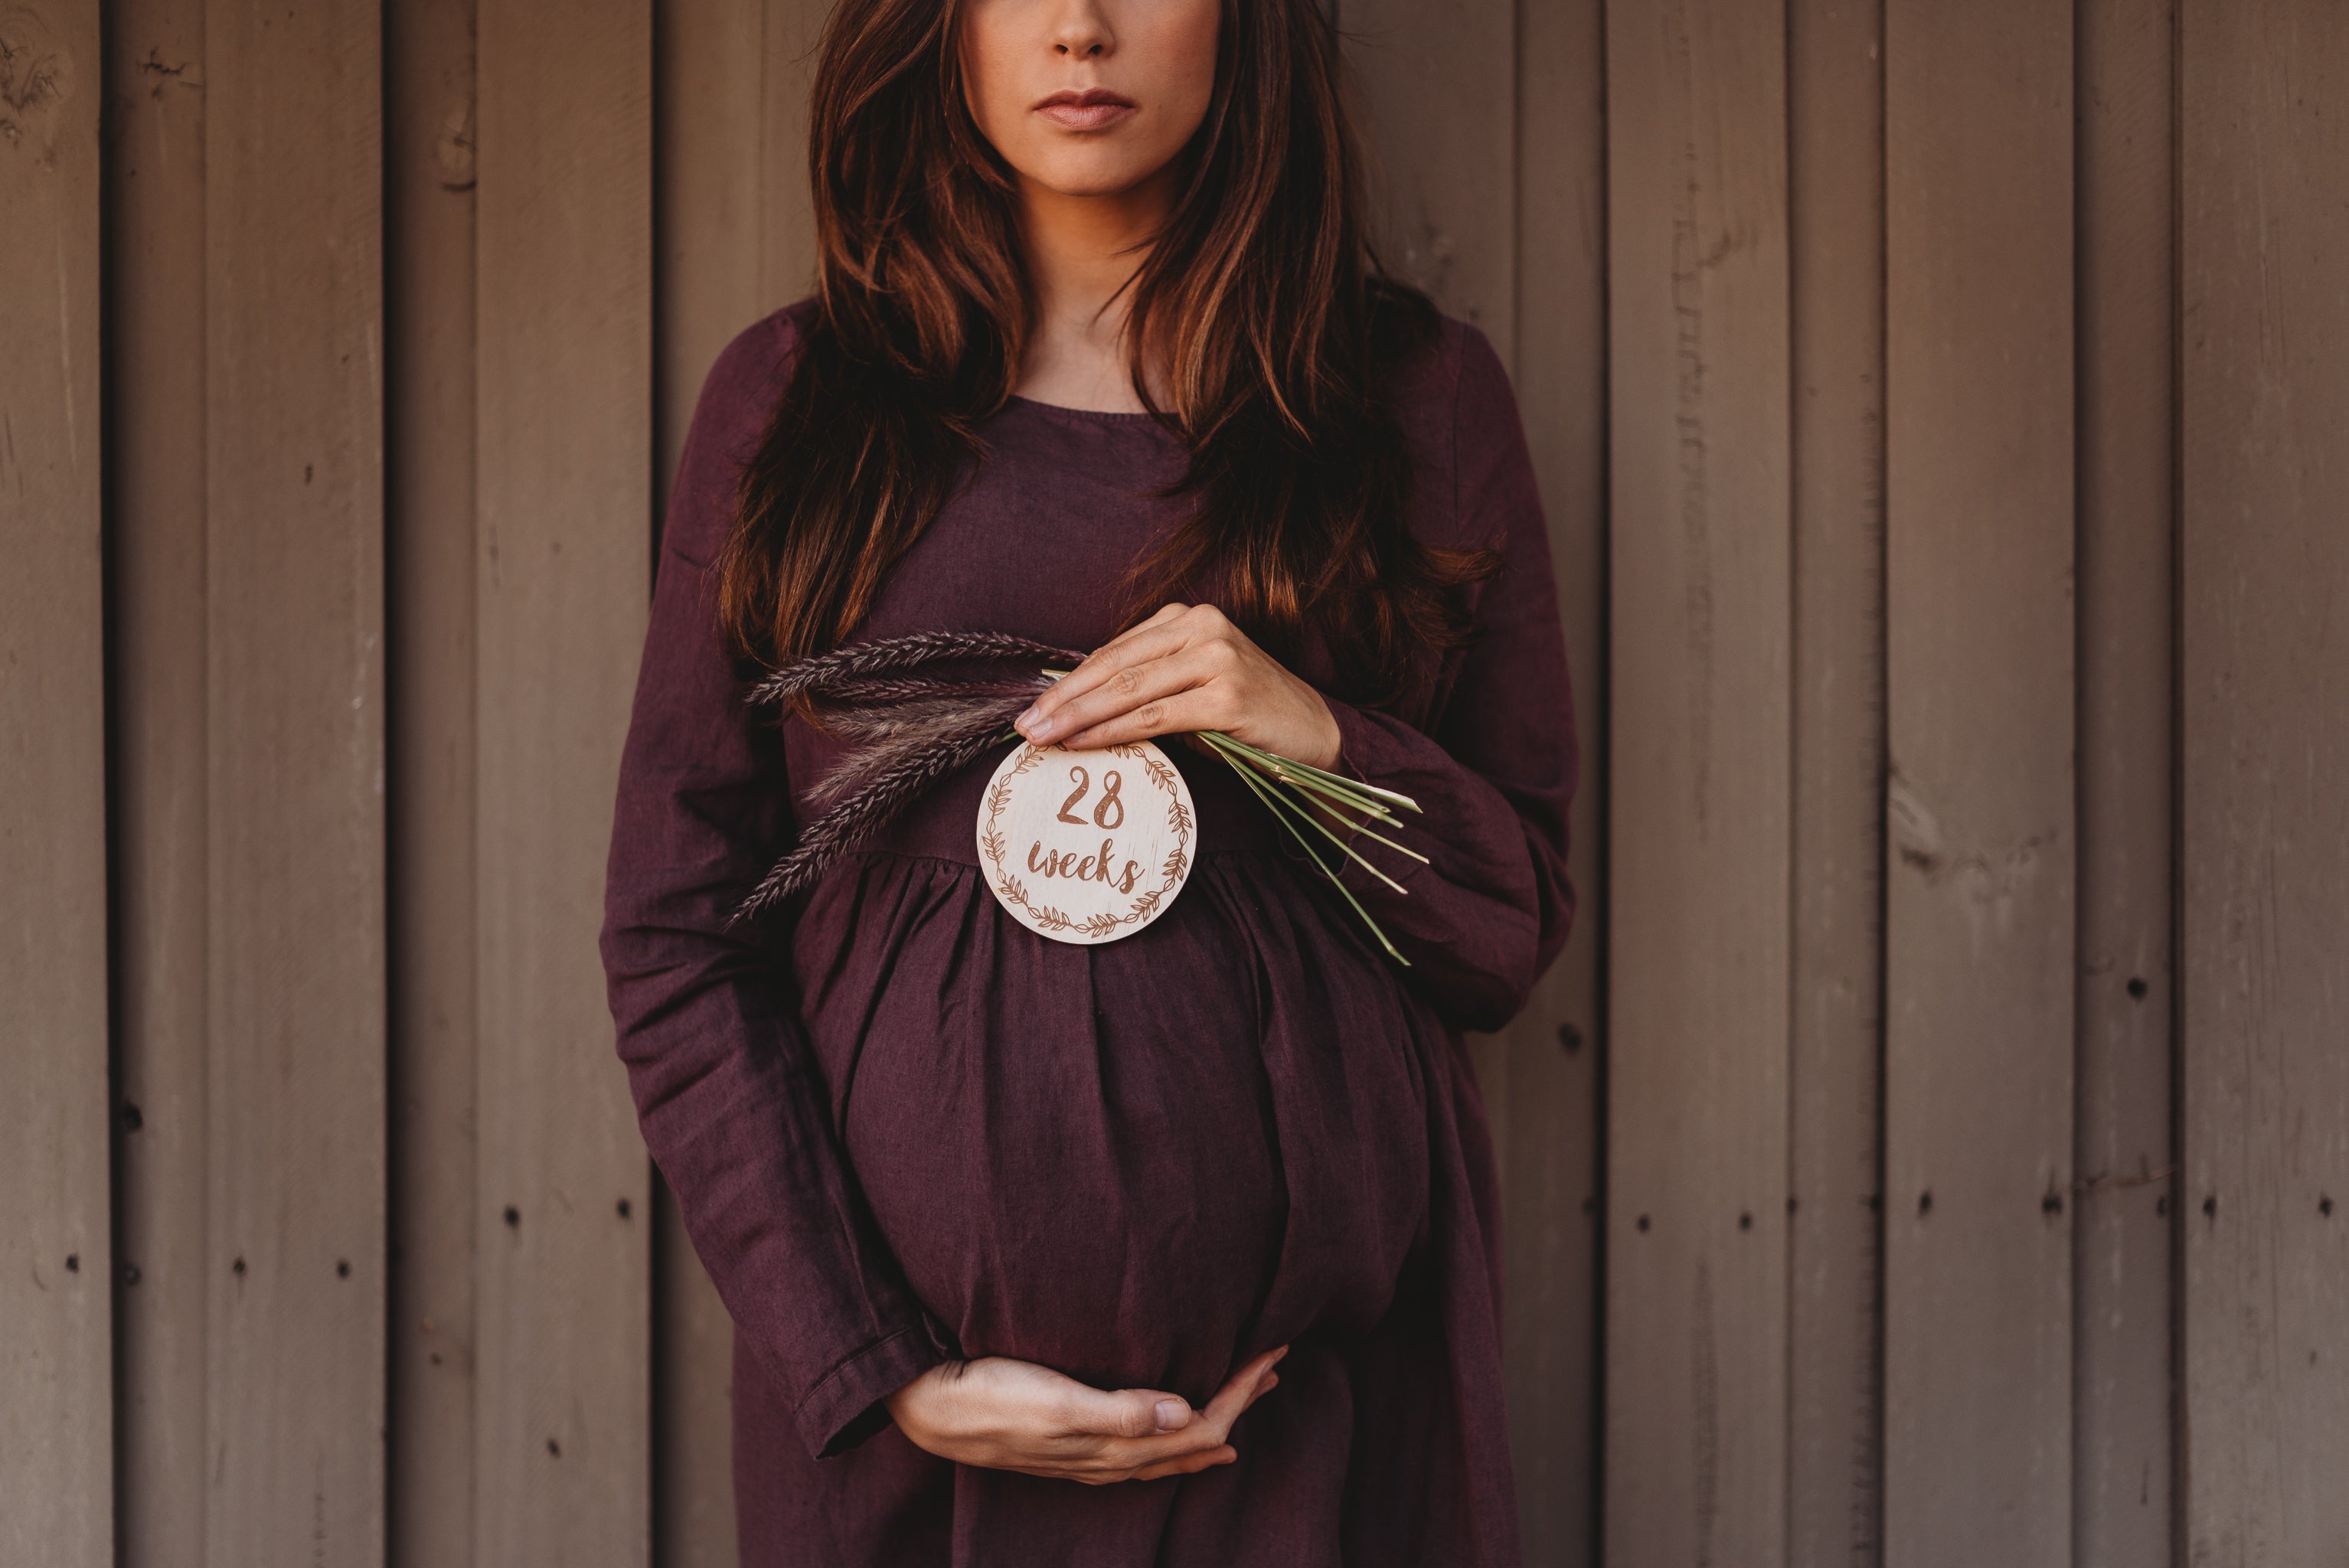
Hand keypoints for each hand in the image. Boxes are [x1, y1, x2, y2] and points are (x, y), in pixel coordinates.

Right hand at [885, 1346, 1286, 1484]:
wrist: (931, 1407)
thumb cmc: (990, 1396)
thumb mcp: (1055, 1403)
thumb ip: (1120, 1413)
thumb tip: (1187, 1418)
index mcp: (1114, 1447)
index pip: (1199, 1426)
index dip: (1240, 1393)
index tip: (1271, 1353)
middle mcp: (1110, 1458)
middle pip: (1193, 1438)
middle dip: (1238, 1402)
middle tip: (1275, 1366)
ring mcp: (1091, 1454)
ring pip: (1170, 1445)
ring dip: (1211, 1419)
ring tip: (1243, 1399)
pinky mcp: (1073, 1441)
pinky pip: (1142, 1449)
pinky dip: (1174, 1435)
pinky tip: (1176, 1426)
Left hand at [1013, 604, 1341, 769]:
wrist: (1315, 735)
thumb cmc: (1247, 718)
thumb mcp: (1192, 688)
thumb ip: (1145, 686)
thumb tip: (1074, 709)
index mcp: (1189, 617)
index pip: (1114, 650)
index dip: (1068, 680)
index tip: (1033, 708)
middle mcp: (1203, 627)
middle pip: (1115, 666)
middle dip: (1063, 699)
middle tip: (1025, 726)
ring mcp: (1217, 658)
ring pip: (1129, 689)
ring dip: (1078, 716)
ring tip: (1042, 738)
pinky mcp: (1228, 696)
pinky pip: (1155, 716)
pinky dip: (1113, 730)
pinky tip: (1083, 743)